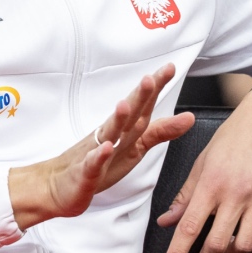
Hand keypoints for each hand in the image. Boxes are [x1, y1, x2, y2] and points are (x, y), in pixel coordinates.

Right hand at [8, 64, 194, 229]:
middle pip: (128, 113)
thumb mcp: (137, 146)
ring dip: (117, 119)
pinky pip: (93, 164)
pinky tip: (106, 147)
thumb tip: (190, 117)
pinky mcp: (86, 173)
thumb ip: (161, 131)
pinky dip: (99, 156)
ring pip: (109, 133)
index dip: (155, 87)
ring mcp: (97, 152)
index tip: (168, 68)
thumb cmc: (102, 161)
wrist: (61, 185)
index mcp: (125, 129)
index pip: (143, 105)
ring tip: (125, 105)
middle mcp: (112, 135)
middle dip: (139, 96)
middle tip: (150, 78)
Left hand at [156, 85, 251, 252]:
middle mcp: (236, 192)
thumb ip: (185, 195)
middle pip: (217, 244)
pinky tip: (251, 240)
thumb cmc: (234, 137)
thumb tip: (167, 221)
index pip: (189, 226)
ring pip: (245, 246)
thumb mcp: (203, 161)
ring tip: (228, 247)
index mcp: (211, 182)